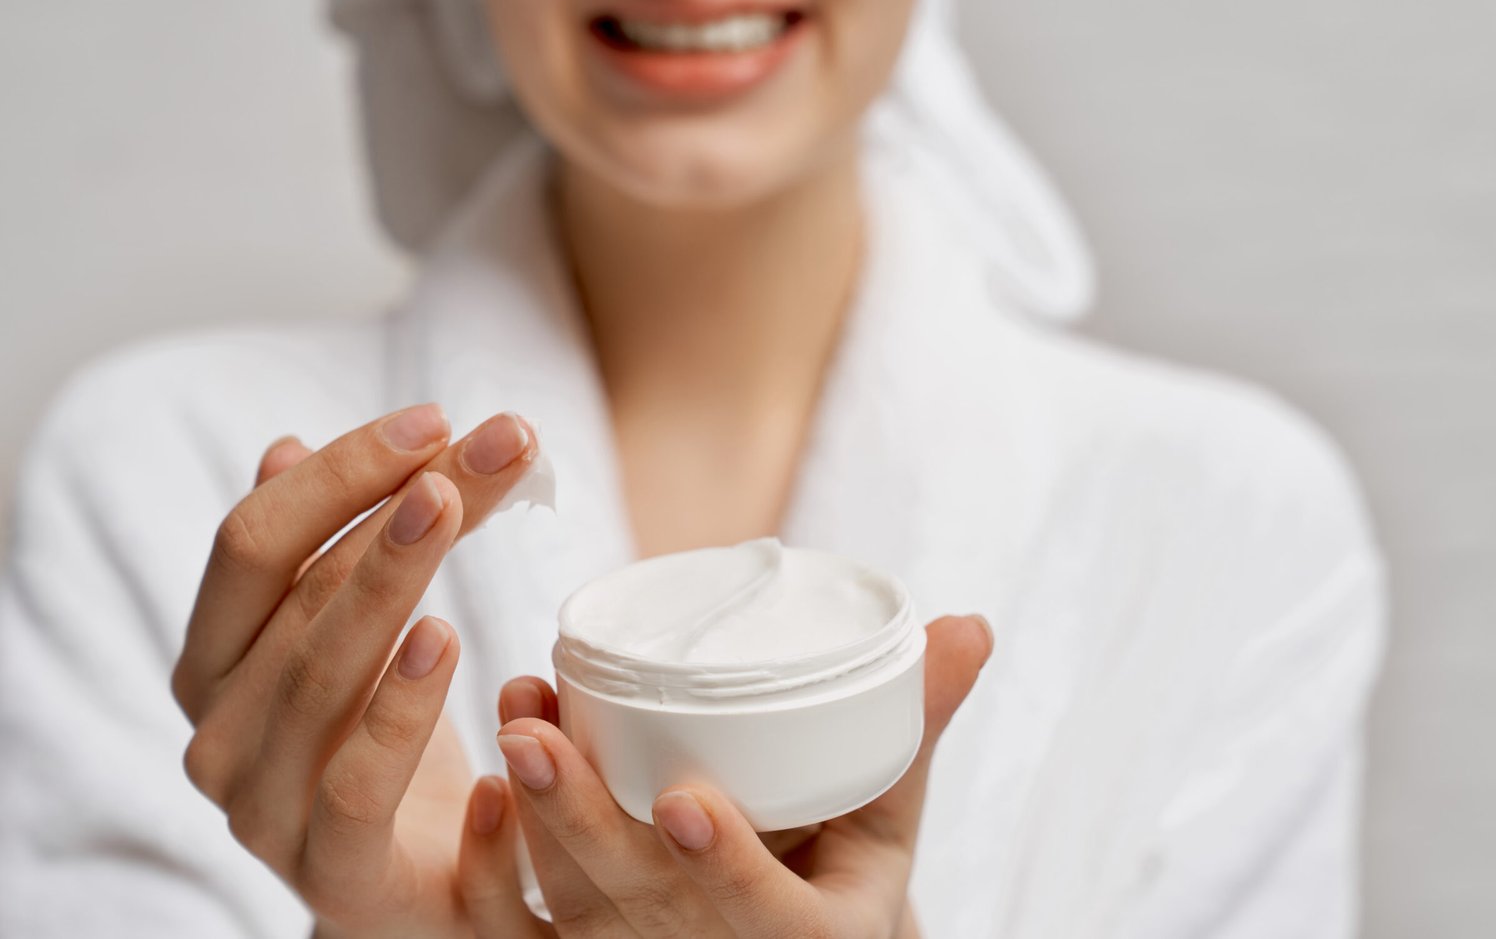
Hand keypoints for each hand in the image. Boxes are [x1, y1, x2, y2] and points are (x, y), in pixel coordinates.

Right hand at [171, 405, 540, 937]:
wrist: (416, 890)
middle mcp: (218, 728)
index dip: (341, 471)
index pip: (254, 542)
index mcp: (213, 660)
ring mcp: (261, 807)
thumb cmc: (385, 747)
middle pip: (302, 591)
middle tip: (494, 444)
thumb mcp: (355, 642)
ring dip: (395, 576)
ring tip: (456, 503)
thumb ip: (317, 553)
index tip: (438, 418)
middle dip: (404, 504)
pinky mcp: (330, 873)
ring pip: (323, 673)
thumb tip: (284, 447)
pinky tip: (444, 638)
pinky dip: (399, 710)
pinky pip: (355, 784)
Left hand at [456, 615, 992, 936]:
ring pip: (578, 906)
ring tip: (513, 722)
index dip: (725, 867)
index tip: (685, 802)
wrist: (801, 922)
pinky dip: (503, 856)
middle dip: (580, 821)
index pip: (765, 921)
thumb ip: (918, 720)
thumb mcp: (891, 801)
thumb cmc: (848, 852)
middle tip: (533, 734)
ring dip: (531, 817)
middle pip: (641, 907)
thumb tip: (971, 624)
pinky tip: (486, 778)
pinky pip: (536, 919)